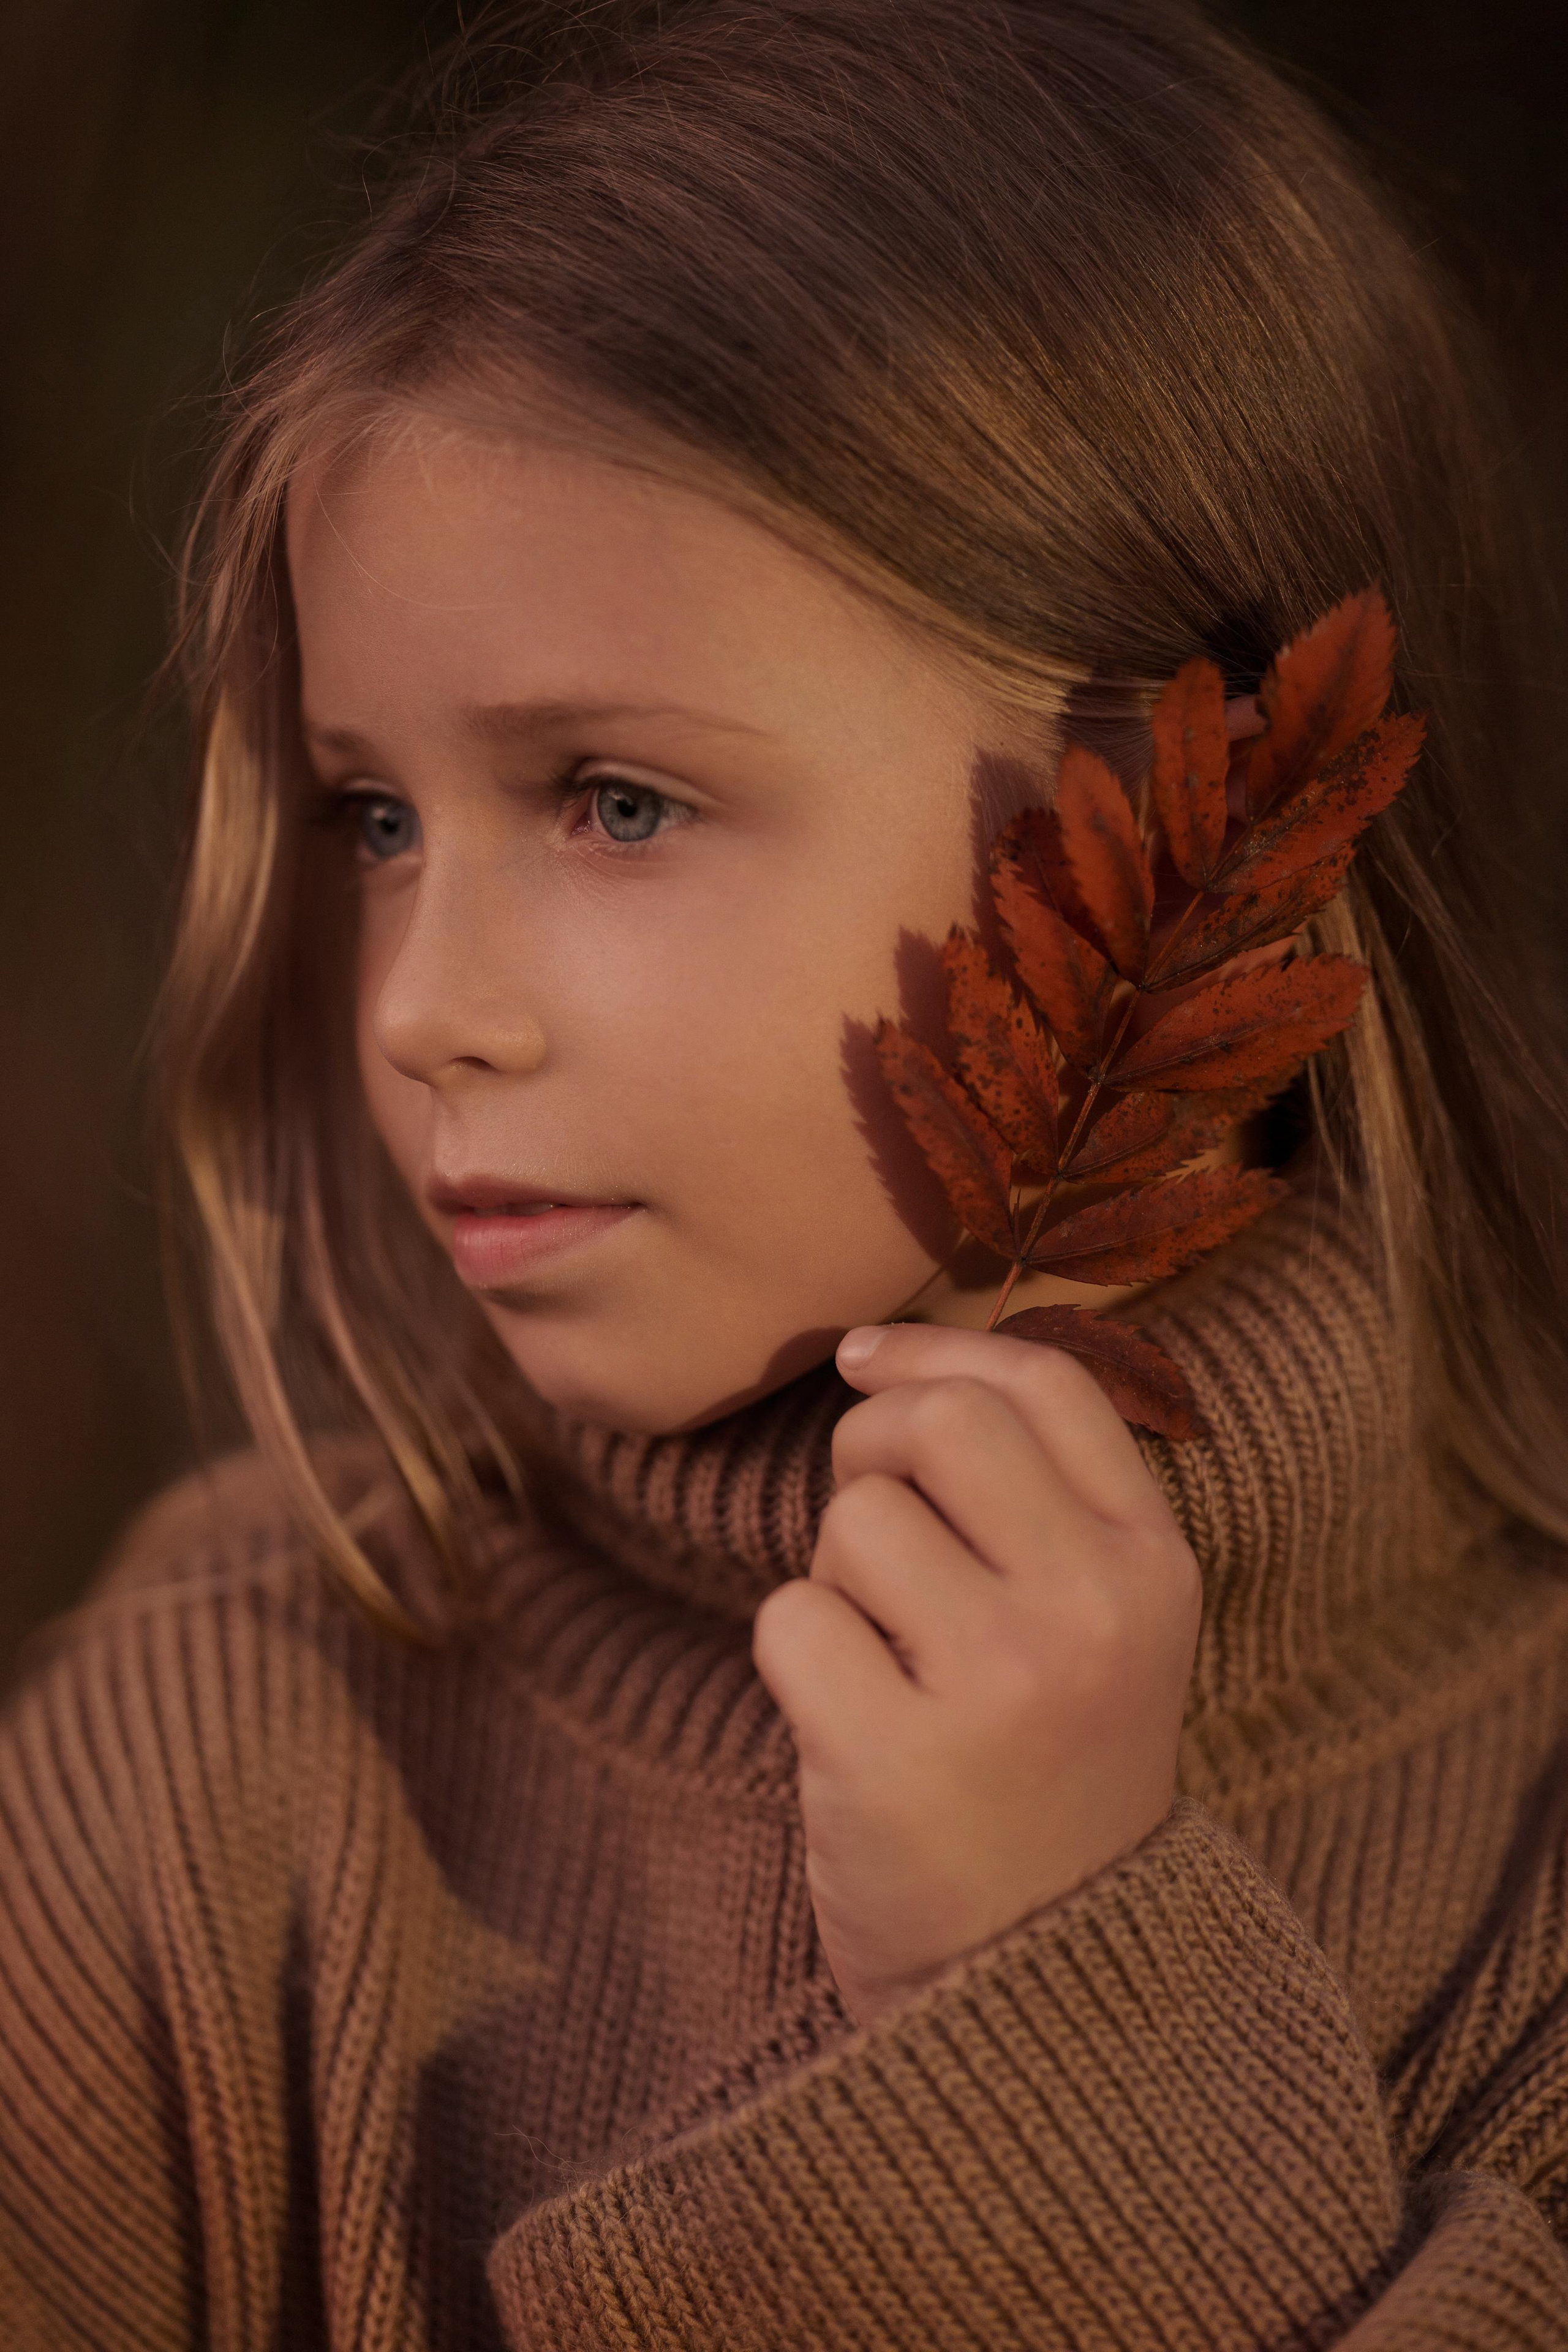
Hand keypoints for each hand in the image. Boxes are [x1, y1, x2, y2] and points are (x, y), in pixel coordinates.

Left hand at [750, 1323, 1201, 2027]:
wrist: (1044, 1984)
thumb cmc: (1046, 1771)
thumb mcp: (1100, 1626)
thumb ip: (1034, 1497)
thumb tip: (878, 1359)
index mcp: (1152, 1565)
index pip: (1045, 1386)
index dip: (935, 1351)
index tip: (862, 1361)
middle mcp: (1091, 1610)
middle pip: (939, 1423)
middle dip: (870, 1448)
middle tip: (871, 1525)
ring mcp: (998, 1682)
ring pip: (854, 1522)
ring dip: (838, 1575)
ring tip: (888, 1658)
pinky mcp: (895, 1754)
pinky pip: (789, 1619)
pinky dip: (796, 1659)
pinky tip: (852, 1720)